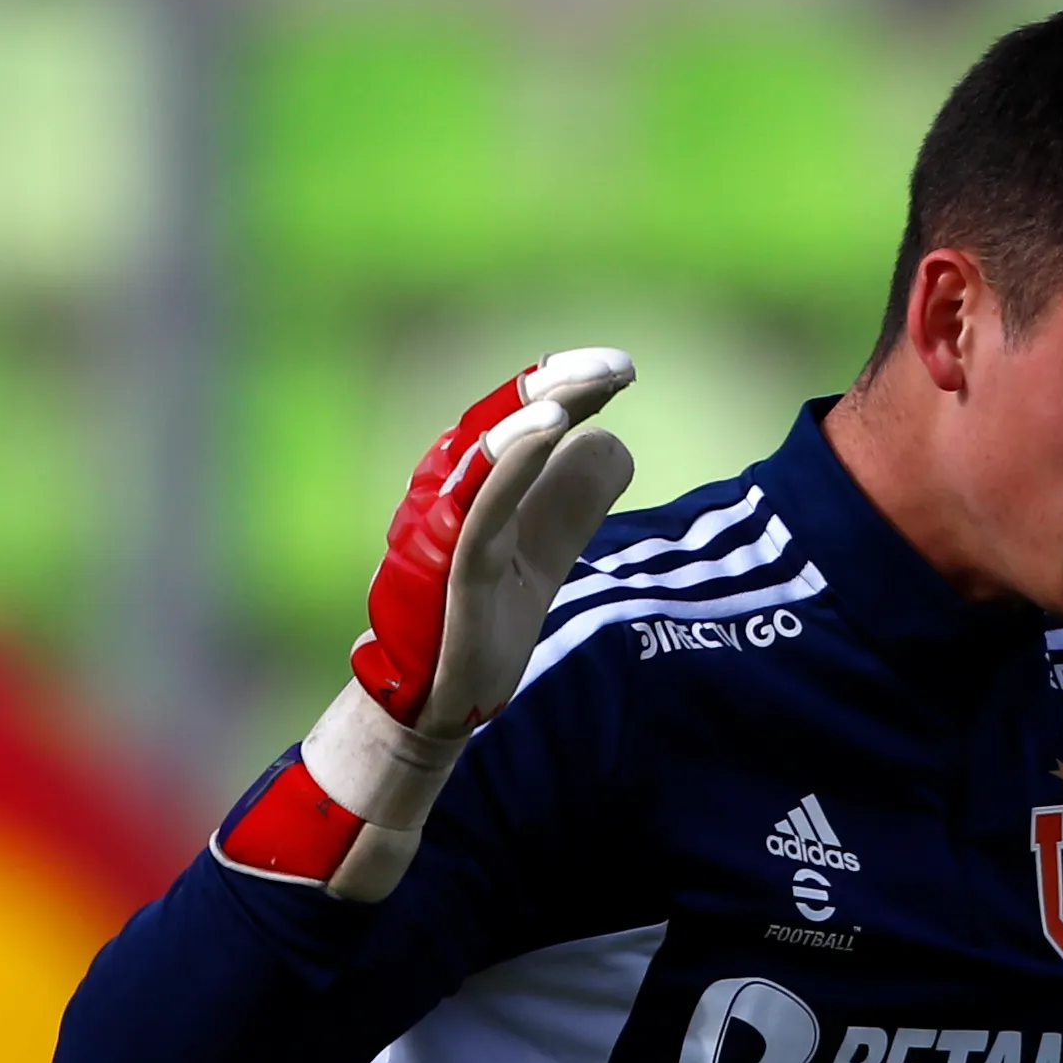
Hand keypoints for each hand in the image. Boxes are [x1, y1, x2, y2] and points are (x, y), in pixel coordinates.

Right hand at [217, 349, 637, 900]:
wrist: (440, 696)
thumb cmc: (486, 615)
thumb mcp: (547, 550)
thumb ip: (574, 498)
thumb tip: (612, 440)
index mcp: (476, 483)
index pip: (522, 415)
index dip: (567, 385)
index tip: (622, 369)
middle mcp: (450, 491)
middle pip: (502, 417)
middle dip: (558, 383)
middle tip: (619, 366)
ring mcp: (444, 529)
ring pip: (483, 455)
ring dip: (530, 415)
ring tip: (574, 394)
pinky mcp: (450, 570)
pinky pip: (479, 508)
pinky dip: (510, 464)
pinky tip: (547, 432)